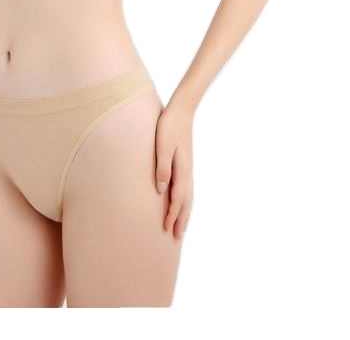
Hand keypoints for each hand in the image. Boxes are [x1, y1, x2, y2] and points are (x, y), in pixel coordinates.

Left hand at [155, 102, 193, 239]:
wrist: (181, 111)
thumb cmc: (169, 127)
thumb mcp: (163, 146)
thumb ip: (162, 167)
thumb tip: (160, 190)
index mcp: (182, 170)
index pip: (178, 199)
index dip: (172, 215)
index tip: (166, 230)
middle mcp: (187, 172)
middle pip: (186, 202)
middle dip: (181, 220)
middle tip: (176, 238)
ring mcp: (188, 168)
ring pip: (189, 197)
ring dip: (185, 213)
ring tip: (181, 227)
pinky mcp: (185, 164)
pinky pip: (187, 189)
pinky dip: (186, 201)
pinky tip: (181, 203)